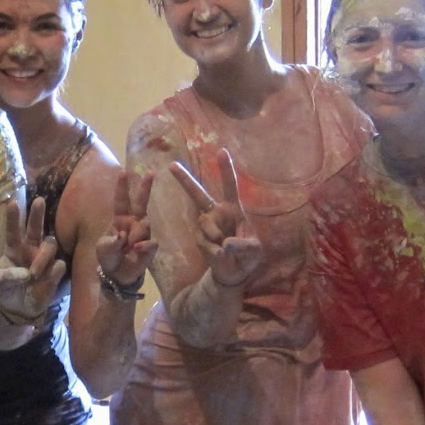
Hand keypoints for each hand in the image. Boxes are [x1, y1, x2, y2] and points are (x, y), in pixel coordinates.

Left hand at [0, 194, 66, 326]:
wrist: (18, 309)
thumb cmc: (7, 291)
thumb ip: (7, 277)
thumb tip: (26, 274)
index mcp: (14, 249)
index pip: (14, 230)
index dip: (13, 217)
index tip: (12, 202)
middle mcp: (31, 249)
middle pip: (36, 228)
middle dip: (38, 214)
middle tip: (39, 200)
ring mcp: (44, 260)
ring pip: (50, 244)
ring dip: (43, 257)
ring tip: (33, 273)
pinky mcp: (55, 272)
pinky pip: (59, 265)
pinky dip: (53, 270)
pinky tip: (47, 277)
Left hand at [93, 171, 157, 289]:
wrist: (117, 274)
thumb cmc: (108, 257)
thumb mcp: (103, 248)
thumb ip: (111, 242)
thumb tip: (123, 235)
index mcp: (119, 219)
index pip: (121, 200)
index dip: (122, 187)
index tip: (123, 171)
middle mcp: (133, 222)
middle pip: (141, 202)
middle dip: (145, 187)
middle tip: (150, 173)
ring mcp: (143, 233)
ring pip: (145, 224)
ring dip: (134, 236)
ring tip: (126, 248)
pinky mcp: (151, 245)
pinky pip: (150, 241)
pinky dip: (142, 246)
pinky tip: (136, 251)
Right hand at [168, 147, 261, 288]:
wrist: (234, 273)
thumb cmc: (247, 256)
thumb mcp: (253, 251)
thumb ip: (242, 246)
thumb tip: (225, 244)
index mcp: (233, 209)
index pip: (230, 186)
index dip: (226, 169)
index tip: (221, 151)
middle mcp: (217, 213)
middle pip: (199, 194)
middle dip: (185, 180)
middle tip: (171, 165)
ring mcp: (206, 226)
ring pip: (205, 223)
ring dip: (216, 236)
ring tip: (226, 249)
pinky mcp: (199, 239)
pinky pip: (204, 242)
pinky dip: (214, 251)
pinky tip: (220, 256)